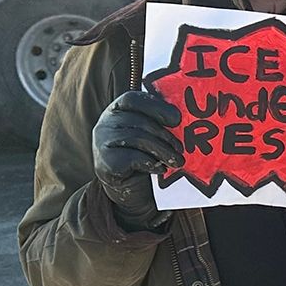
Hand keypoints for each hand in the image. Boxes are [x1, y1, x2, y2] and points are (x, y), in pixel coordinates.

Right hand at [91, 90, 181, 229]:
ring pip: (138, 139)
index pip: (133, 99)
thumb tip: (183, 119)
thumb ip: (161, 123)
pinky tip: (160, 169)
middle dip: (166, 136)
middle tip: (181, 149)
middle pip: (140, 121)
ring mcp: (101, 141)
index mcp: (117, 109)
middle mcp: (105, 122)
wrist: (128, 187)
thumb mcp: (152, 135)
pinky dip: (151, 163)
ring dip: (164, 151)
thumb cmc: (143, 154)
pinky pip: (132, 158)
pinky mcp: (104, 162)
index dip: (156, 107)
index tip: (177, 119)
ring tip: (178, 161)